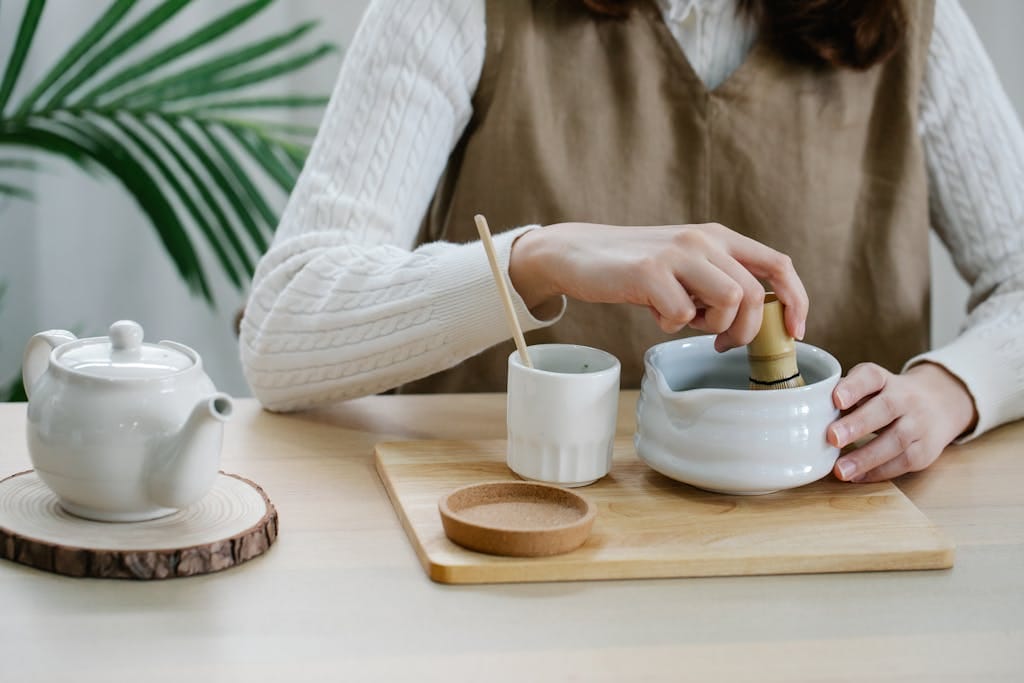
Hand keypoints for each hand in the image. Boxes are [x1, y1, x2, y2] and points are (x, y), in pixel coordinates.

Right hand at [508, 222, 807, 349]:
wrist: (578, 253)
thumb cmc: (634, 269)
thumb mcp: (684, 267)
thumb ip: (717, 282)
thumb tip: (753, 321)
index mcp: (718, 237)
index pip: (778, 265)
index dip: (795, 301)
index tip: (795, 333)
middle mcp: (703, 240)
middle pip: (754, 295)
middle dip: (744, 332)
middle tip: (721, 344)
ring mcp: (677, 254)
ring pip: (728, 303)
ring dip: (708, 326)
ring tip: (680, 318)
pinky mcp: (650, 271)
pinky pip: (682, 315)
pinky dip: (669, 324)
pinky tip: (652, 311)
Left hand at [829, 362, 977, 482]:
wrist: (939, 403)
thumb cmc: (887, 396)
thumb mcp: (869, 387)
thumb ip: (842, 395)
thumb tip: (805, 410)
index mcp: (884, 380)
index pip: (870, 377)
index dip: (854, 387)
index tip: (836, 399)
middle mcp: (905, 398)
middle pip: (884, 408)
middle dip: (858, 424)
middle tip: (832, 437)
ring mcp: (919, 424)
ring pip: (896, 440)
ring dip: (866, 457)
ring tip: (840, 470)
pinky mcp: (926, 449)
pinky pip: (903, 462)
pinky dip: (878, 471)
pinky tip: (856, 477)